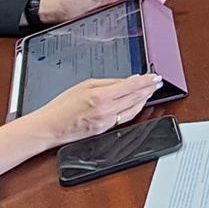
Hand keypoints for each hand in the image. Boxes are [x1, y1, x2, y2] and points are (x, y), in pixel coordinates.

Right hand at [28, 74, 161, 146]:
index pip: (131, 86)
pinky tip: (137, 103)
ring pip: (133, 110)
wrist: (51, 126)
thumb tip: (127, 81)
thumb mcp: (85, 85)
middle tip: (157, 82)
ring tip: (150, 91)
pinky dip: (134, 109)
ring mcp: (107, 122)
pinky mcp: (105, 130)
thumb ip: (109, 82)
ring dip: (144, 100)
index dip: (146, 81)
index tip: (155, 77)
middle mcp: (107, 111)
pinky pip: (125, 118)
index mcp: (101, 96)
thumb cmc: (63, 105)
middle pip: (135, 98)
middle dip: (149, 89)